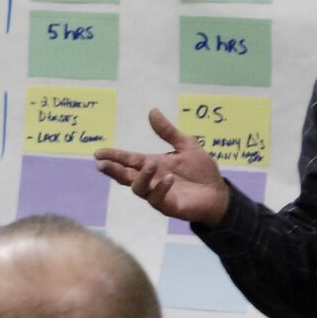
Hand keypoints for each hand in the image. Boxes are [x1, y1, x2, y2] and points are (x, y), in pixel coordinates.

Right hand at [93, 107, 230, 225]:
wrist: (219, 193)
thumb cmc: (201, 171)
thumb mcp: (186, 145)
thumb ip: (168, 132)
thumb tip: (152, 111)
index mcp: (152, 164)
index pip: (128, 160)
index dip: (113, 156)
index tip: (98, 152)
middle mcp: (151, 180)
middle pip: (125, 176)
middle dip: (113, 170)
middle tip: (101, 164)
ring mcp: (157, 194)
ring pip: (139, 188)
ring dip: (141, 177)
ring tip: (150, 165)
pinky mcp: (168, 206)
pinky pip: (158, 198)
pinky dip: (161, 188)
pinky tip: (169, 179)